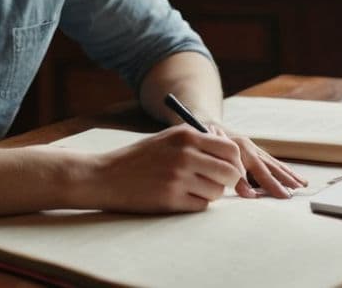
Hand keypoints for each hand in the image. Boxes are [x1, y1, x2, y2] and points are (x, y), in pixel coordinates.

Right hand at [93, 125, 247, 212]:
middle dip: (228, 182)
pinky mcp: (171, 199)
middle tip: (218, 184)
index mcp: (186, 135)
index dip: (236, 163)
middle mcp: (185, 154)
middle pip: (230, 172)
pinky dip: (196, 204)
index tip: (232, 170)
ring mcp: (178, 177)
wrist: (106, 176)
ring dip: (210, 194)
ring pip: (217, 192)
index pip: (230, 149)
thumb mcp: (168, 139)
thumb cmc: (140, 158)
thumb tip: (231, 154)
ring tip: (193, 189)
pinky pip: (201, 206)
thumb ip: (198, 141)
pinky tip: (181, 198)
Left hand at [208, 124, 307, 199]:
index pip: (260, 171)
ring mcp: (253, 148)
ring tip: (302, 184)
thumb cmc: (206, 145)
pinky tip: (293, 176)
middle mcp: (250, 148)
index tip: (281, 195)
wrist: (204, 127)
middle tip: (297, 191)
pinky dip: (284, 169)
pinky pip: (272, 161)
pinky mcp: (254, 150)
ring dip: (289, 174)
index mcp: (240, 149)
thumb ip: (232, 177)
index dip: (270, 184)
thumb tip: (248, 194)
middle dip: (285, 179)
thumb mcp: (214, 158)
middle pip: (271, 166)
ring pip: (274, 163)